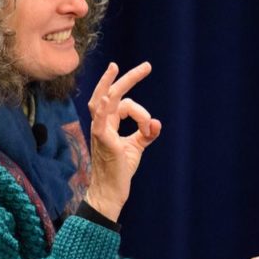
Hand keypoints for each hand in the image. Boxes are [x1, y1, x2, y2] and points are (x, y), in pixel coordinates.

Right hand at [85, 62, 160, 221]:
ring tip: (116, 68)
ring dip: (109, 84)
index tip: (151, 127)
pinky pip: (100, 122)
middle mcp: (101, 124)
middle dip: (127, 78)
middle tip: (147, 66)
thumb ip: (146, 133)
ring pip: (102, 101)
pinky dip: (102, 109)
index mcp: (108, 124)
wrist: (111, 192)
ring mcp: (100, 131)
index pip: (123, 105)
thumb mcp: (136, 147)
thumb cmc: (120, 170)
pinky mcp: (102, 141)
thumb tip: (158, 122)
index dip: (141, 114)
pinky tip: (107, 98)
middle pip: (109, 94)